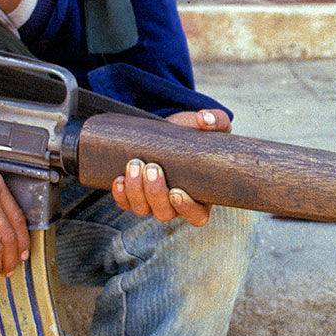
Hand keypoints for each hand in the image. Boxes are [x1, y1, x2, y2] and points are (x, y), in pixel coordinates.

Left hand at [111, 108, 229, 225]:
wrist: (172, 129)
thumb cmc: (197, 132)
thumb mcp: (214, 125)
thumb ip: (216, 119)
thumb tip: (204, 119)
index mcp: (202, 195)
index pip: (197, 216)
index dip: (187, 209)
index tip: (176, 192)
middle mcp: (176, 203)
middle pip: (165, 213)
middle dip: (154, 193)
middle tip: (152, 167)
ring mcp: (154, 200)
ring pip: (143, 209)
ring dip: (136, 191)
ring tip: (134, 164)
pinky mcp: (136, 193)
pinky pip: (126, 203)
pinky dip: (120, 195)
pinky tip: (119, 179)